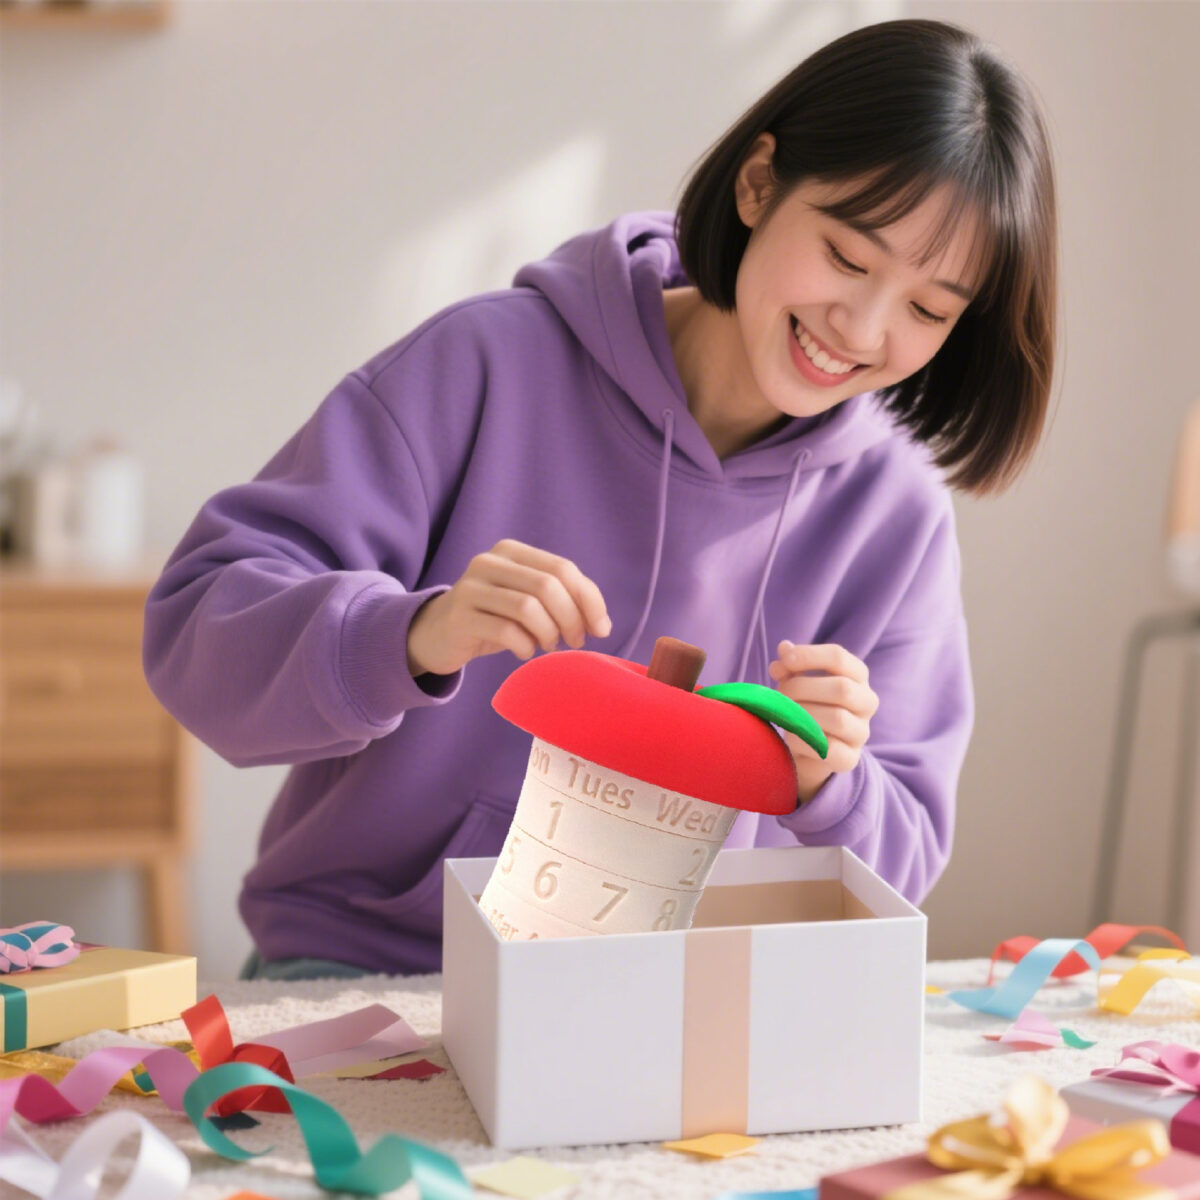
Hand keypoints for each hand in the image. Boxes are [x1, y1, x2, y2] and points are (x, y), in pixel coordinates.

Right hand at [407, 538, 611, 676]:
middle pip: (548, 586)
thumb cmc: (493, 617)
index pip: (563, 569)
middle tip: (574, 642)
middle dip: (571, 619)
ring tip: (548, 645)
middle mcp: (489, 562)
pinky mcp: (459, 617)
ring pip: (528, 608)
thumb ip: (562, 600)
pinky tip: (525, 652)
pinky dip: (524, 646)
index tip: (600, 629)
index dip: (589, 600)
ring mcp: (471, 588)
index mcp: (512, 551)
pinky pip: (505, 631)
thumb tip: (601, 623)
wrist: (438, 634)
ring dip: (548, 633)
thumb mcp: (527, 601)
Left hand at [767, 640, 878, 803]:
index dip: (810, 655)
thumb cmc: (806, 706)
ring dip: (803, 714)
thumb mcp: (797, 682)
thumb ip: (790, 666)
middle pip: (842, 688)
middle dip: (803, 688)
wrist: (809, 750)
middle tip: (780, 693)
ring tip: (784, 714)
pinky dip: (805, 740)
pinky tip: (791, 735)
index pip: (839, 657)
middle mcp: (866, 702)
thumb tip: (784, 649)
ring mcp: (861, 732)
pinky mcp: (850, 758)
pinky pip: (830, 748)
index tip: (785, 659)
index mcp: (857, 676)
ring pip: (837, 718)